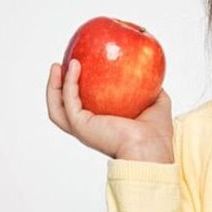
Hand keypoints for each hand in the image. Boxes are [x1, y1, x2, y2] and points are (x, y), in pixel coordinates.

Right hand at [46, 58, 174, 162]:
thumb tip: (154, 75)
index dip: (77, 91)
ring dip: (53, 86)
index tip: (79, 69)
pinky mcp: (81, 125)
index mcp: (103, 126)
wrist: (152, 146)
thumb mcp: (157, 103)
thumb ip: (153, 90)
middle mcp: (90, 129)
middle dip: (57, 88)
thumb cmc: (157, 132)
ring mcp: (83, 129)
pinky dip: (68, 83)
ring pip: (57, 107)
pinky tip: (74, 66)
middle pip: (63, 108)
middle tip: (60, 66)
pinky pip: (69, 101)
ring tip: (56, 66)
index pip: (83, 108)